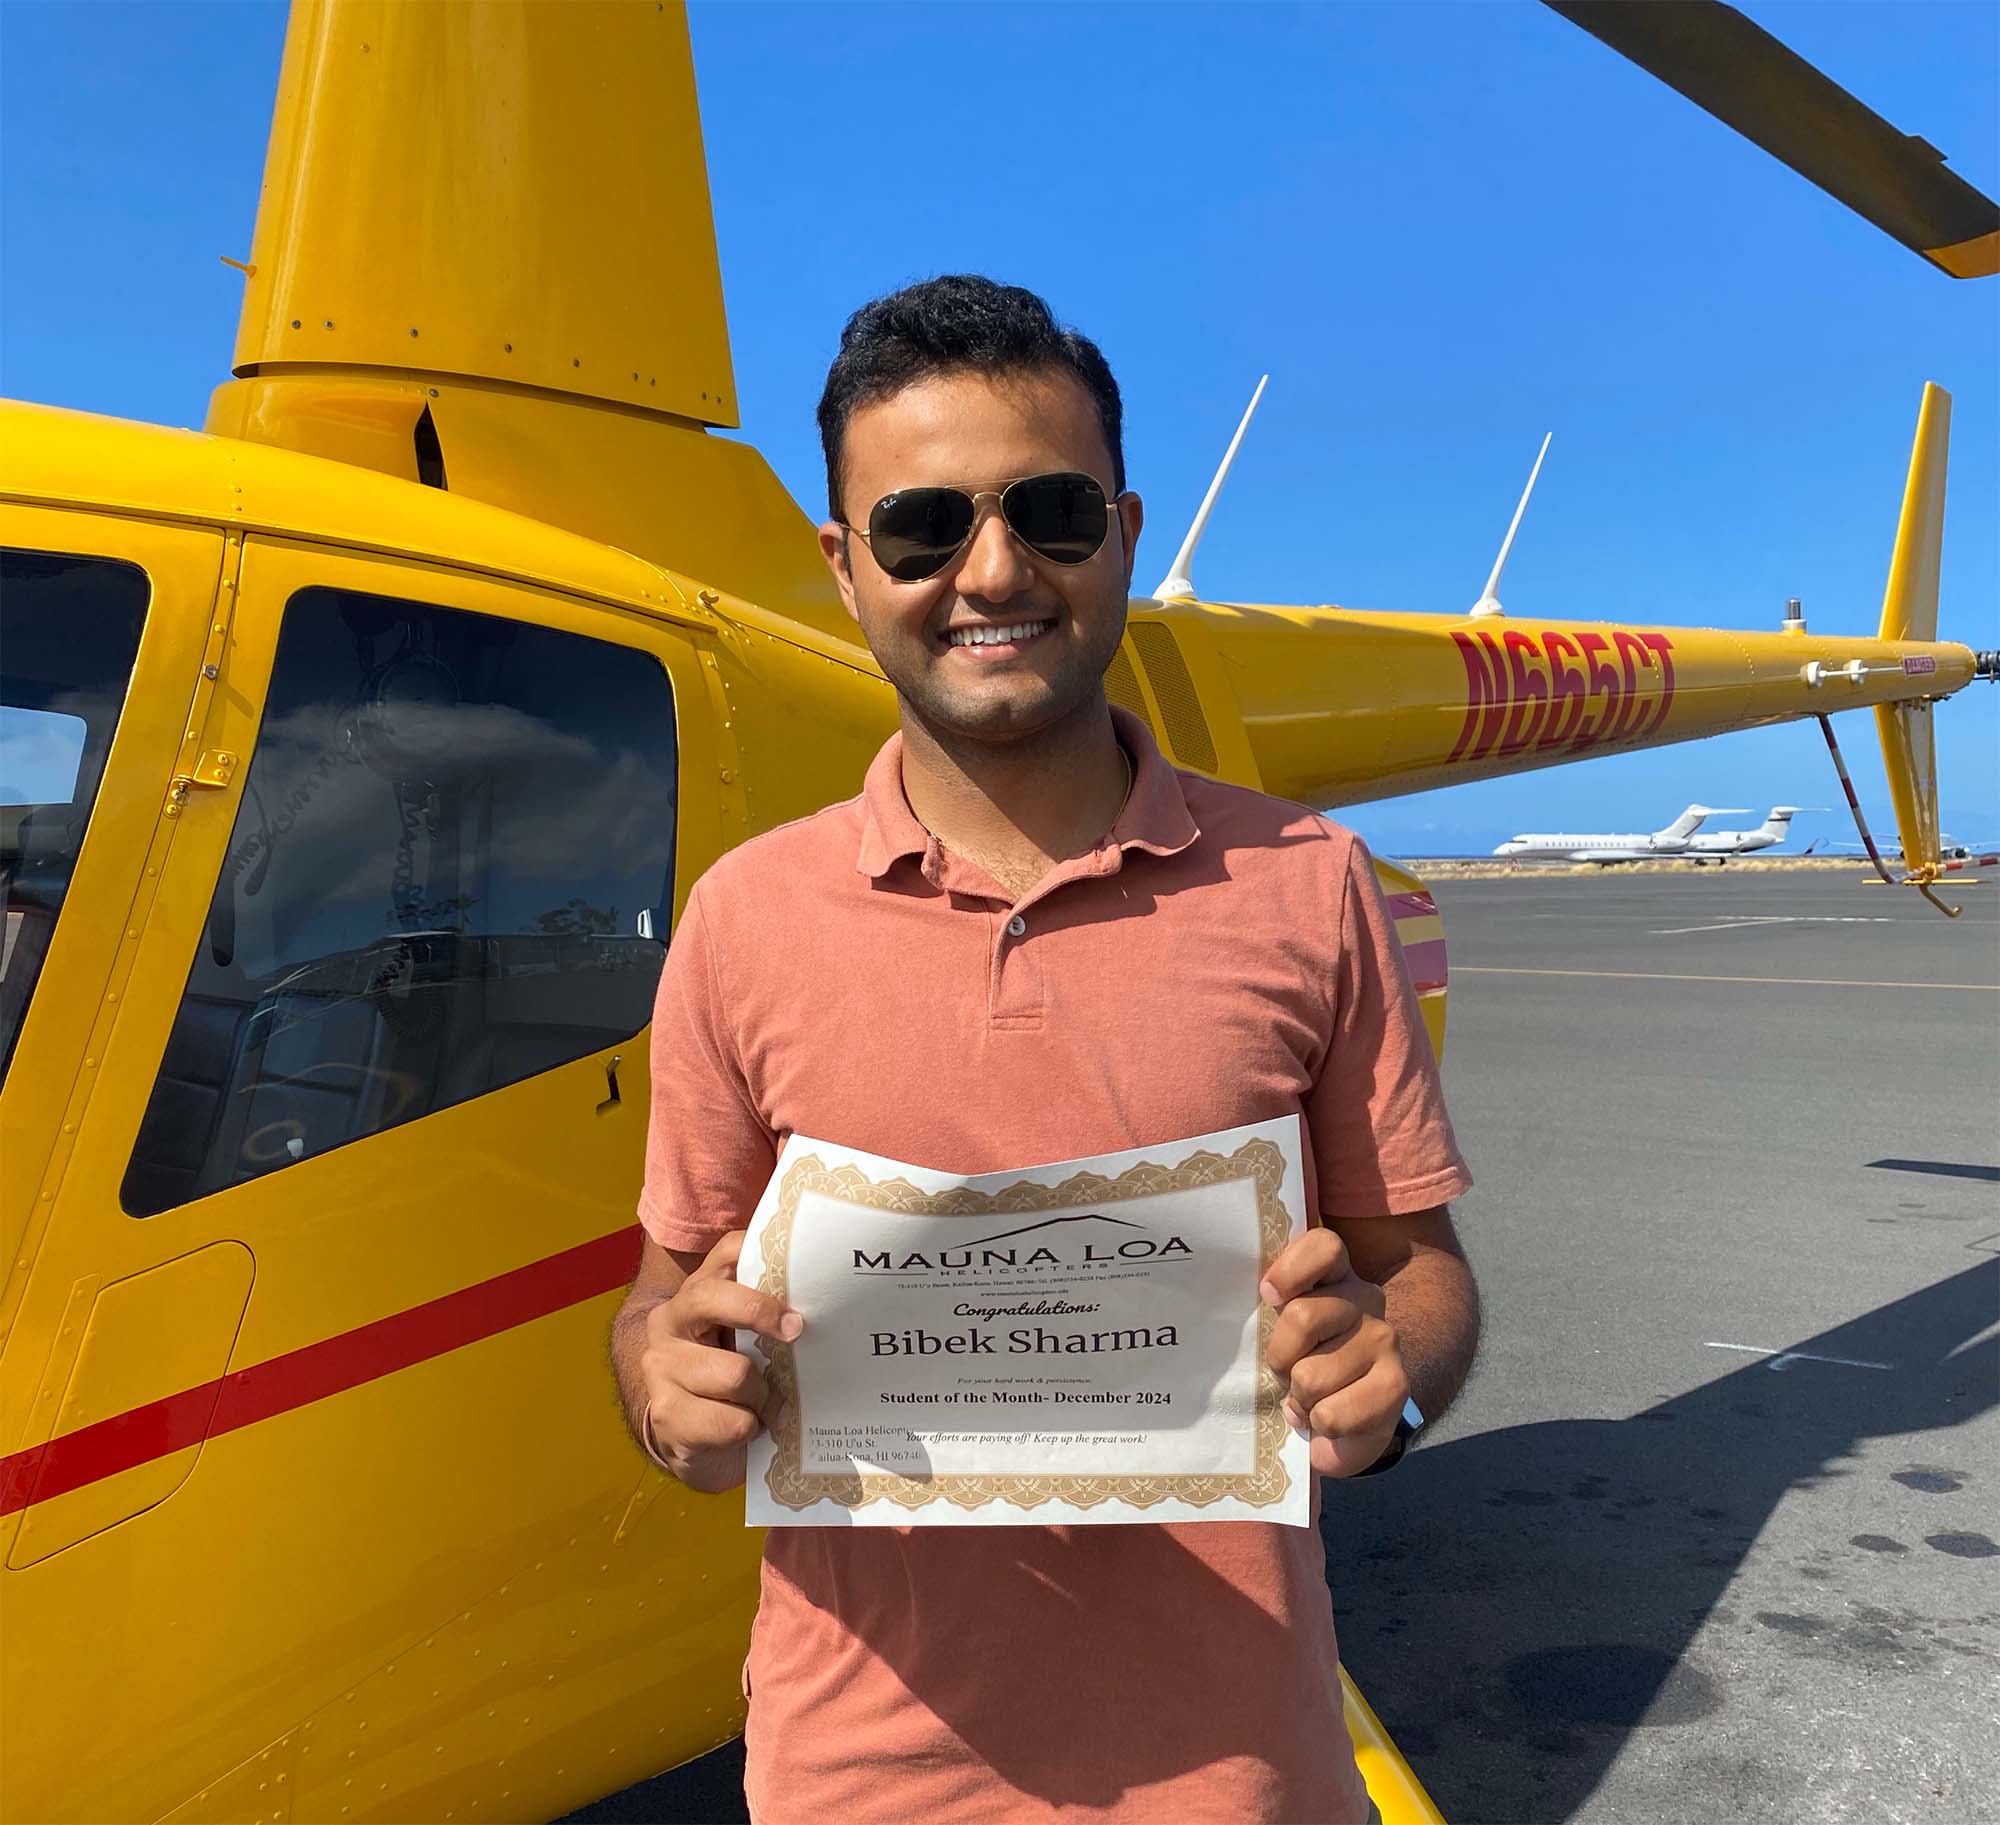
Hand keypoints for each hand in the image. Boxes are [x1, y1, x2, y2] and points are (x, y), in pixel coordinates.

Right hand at [640, 1230, 801, 1492]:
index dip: (763, 1261)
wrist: (684, 1437)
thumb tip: (829, 1306)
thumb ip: (766, 1319)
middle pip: (712, 1298)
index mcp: (695, 1294)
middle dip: (760, 1314)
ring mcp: (660, 1368)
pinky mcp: (665, 1414)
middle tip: (796, 1334)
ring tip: (762, 1406)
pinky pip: (730, 1421)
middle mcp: (669, 1322)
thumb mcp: (745, 1341)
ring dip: (762, 1397)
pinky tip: (744, 1429)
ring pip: (734, 1373)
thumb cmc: (727, 1381)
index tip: (795, 1293)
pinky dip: (748, 1429)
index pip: (726, 1253)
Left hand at [1261, 1226, 1406, 1477]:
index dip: (1290, 1270)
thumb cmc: (1306, 1360)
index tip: (1270, 1296)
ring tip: (1310, 1398)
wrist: (1353, 1414)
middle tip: (1287, 1372)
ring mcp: (1384, 1340)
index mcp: (1335, 1274)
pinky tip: (1326, 1419)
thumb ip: (1277, 1304)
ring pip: (1310, 1374)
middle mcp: (1365, 1299)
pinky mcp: (1395, 1385)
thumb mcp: (1285, 1326)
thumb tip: (1269, 1293)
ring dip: (1300, 1398)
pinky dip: (1319, 1424)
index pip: (1324, 1246)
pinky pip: (1331, 1413)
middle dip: (1280, 1358)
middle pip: (1302, 1316)